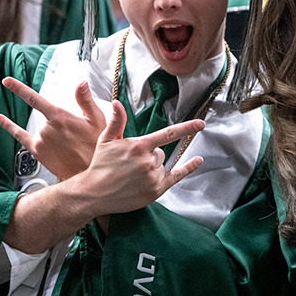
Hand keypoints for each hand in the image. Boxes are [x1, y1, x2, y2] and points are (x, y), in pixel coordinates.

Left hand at [0, 78, 108, 180]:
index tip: (7, 81)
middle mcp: (46, 128)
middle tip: (74, 135)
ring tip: (68, 143)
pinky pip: (20, 136)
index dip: (19, 88)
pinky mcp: (37, 151)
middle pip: (45, 116)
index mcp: (59, 117)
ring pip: (40, 127)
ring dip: (51, 130)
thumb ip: (85, 100)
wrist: (89, 173)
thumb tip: (81, 83)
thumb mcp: (97, 120)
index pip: (34, 99)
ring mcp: (40, 140)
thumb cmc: (95, 146)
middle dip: (58, 122)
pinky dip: (9, 126)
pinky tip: (0, 119)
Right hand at [72, 101, 203, 215]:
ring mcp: (153, 177)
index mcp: (138, 146)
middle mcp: (148, 161)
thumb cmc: (100, 165)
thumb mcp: (106, 140)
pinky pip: (176, 177)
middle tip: (130, 163)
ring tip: (133, 174)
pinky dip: (187, 168)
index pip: (168, 134)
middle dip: (149, 155)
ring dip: (153, 167)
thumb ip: (116, 121)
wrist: (94, 193)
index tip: (201, 124)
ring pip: (163, 165)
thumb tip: (117, 102)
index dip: (186, 128)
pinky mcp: (155, 191)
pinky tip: (197, 161)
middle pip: (160, 153)